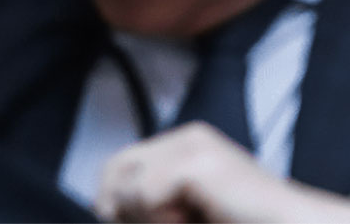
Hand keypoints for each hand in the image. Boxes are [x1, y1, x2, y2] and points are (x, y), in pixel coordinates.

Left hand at [96, 122, 349, 222]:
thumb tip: (105, 207)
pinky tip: (196, 218)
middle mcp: (188, 135)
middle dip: (124, 209)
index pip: (119, 164)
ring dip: (149, 219)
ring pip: (127, 189)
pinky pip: (143, 197)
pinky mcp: (194, 163)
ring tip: (190, 220)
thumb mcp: (188, 207)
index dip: (115, 202)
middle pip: (115, 171)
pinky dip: (161, 220)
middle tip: (174, 221)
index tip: (142, 223)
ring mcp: (192, 145)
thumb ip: (155, 200)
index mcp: (188, 142)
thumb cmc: (243, 222)